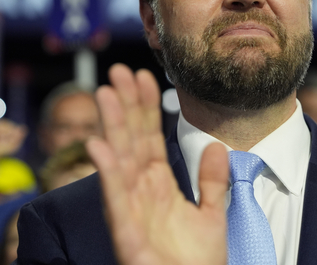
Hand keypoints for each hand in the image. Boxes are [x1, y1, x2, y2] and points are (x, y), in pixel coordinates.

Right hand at [86, 64, 227, 264]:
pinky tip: (100, 144)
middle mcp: (140, 192)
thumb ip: (212, 180)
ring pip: (119, 160)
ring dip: (112, 127)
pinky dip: (107, 171)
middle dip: (125, 106)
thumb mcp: (211, 214)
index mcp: (158, 186)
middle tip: (118, 71)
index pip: (149, 138)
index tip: (144, 77)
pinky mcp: (126, 233)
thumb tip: (216, 145)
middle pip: (130, 140)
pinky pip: (116, 197)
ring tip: (106, 93)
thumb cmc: (197, 262)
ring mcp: (131, 211)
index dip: (146, 108)